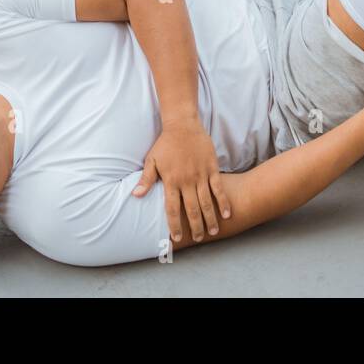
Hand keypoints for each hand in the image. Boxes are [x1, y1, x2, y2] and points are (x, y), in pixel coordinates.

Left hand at [133, 118, 229, 241]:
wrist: (183, 125)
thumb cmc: (165, 143)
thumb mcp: (152, 160)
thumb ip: (146, 179)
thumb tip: (135, 195)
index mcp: (171, 181)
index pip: (172, 208)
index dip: (174, 224)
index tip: (176, 238)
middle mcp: (186, 181)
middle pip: (191, 209)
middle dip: (195, 227)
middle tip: (198, 239)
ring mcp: (200, 175)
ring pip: (206, 202)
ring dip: (210, 218)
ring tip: (212, 232)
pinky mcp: (211, 168)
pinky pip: (218, 188)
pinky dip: (223, 201)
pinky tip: (227, 214)